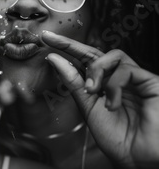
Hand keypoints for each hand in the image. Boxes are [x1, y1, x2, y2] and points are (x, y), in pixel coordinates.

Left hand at [42, 30, 158, 167]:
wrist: (136, 156)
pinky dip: (114, 84)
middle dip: (71, 44)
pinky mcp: (150, 81)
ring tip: (91, 90)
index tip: (46, 38)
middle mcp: (118, 78)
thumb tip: (54, 58)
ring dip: (96, 70)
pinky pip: (126, 70)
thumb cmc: (116, 136)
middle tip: (51, 40)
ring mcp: (134, 79)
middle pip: (95, 52)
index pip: (83, 61)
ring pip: (111, 55)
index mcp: (102, 85)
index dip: (66, 47)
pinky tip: (111, 101)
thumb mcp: (87, 106)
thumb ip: (72, 82)